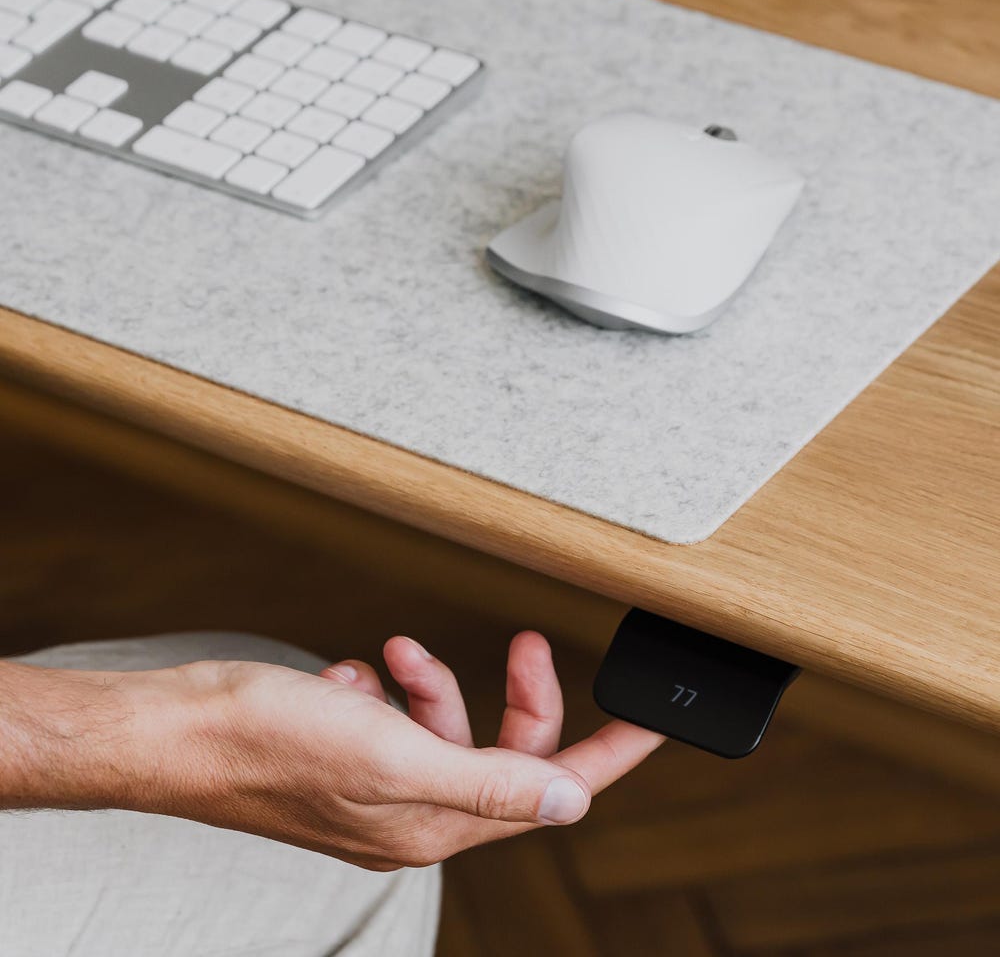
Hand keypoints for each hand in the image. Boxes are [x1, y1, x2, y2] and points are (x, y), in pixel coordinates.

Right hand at [105, 634, 665, 869]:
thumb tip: (570, 805)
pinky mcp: (347, 755)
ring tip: (393, 654)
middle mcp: (412, 813)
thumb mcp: (394, 755)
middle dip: (519, 692)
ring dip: (432, 681)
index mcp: (434, 825)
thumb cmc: (271, 742)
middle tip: (526, 640)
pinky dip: (385, 687)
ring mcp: (378, 785)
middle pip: (504, 752)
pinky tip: (347, 678)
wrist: (181, 728)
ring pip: (447, 726)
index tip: (654, 722)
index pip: (553, 792)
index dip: (611, 754)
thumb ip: (488, 783)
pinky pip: (397, 716)